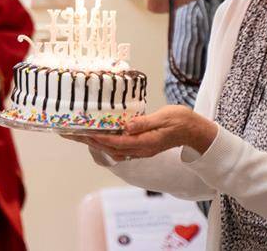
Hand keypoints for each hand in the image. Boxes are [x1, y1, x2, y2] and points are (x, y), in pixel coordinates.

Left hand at [81, 106, 217, 160]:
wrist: (195, 131)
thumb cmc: (181, 120)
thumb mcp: (164, 117)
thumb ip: (145, 123)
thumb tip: (126, 126)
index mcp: (146, 142)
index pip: (118, 142)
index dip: (100, 138)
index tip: (85, 133)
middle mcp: (141, 149)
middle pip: (111, 148)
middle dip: (90, 141)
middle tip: (72, 134)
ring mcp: (142, 149)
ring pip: (114, 149)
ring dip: (96, 142)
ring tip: (79, 135)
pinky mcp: (142, 146)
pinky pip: (120, 147)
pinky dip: (106, 142)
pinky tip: (99, 135)